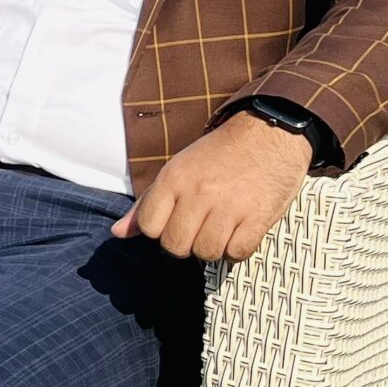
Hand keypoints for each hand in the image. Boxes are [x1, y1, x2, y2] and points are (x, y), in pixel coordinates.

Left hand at [110, 112, 311, 260]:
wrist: (269, 133)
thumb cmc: (220, 154)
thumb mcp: (178, 169)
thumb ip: (148, 204)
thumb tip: (119, 232)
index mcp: (174, 178)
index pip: (148, 226)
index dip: (159, 231)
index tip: (173, 222)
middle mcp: (198, 193)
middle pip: (175, 245)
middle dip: (184, 244)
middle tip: (197, 229)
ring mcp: (229, 206)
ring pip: (206, 252)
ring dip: (212, 248)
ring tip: (219, 230)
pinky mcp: (258, 217)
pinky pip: (237, 253)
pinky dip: (236, 251)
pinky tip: (238, 233)